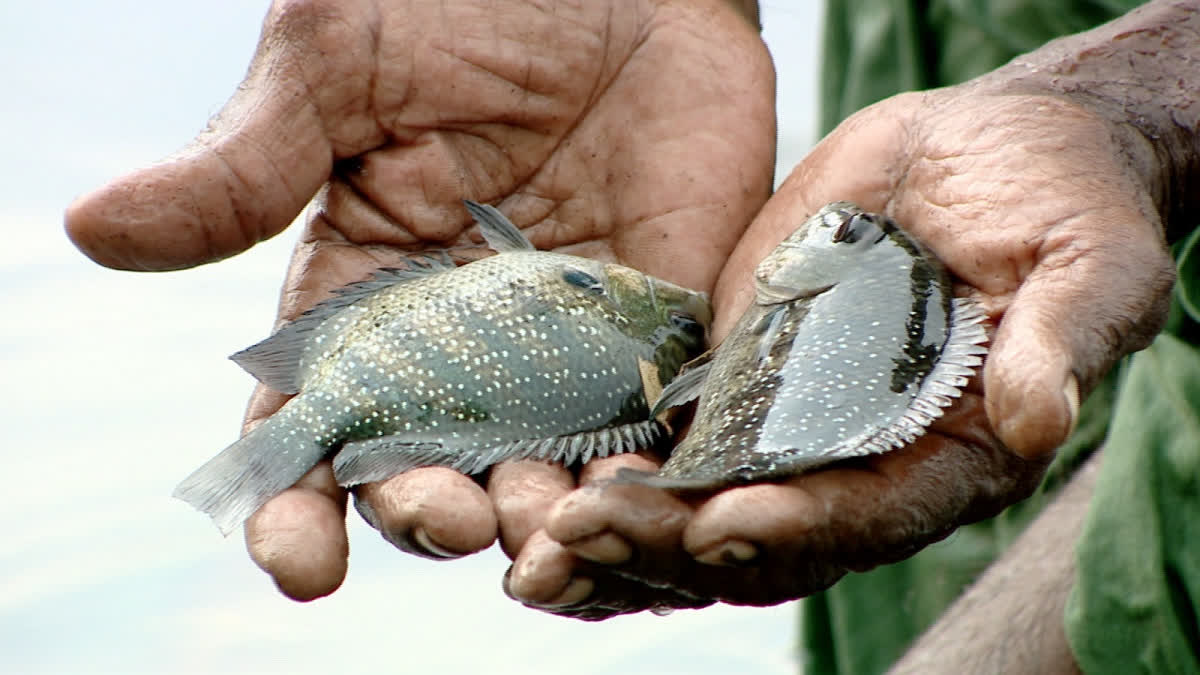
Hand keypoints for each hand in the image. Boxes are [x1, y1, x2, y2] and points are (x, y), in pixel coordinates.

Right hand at [65, 0, 774, 599]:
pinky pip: (647, 427)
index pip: (313, 429)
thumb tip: (94, 228)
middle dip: (427, 514)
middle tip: (446, 515)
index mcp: (362, 301)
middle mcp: (459, 348)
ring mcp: (563, 350)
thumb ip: (248, 163)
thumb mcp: (338, 66)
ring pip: (538, 471)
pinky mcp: (654, 333)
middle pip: (427, 470)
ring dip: (534, 518)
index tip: (296, 560)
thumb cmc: (462, 3)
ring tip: (540, 530)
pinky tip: (638, 496)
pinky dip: (642, 474)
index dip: (294, 505)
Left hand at [504, 85, 1175, 616]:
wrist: (995, 158)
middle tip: (587, 535)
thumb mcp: (1090, 269)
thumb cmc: (1065, 213)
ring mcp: (790, 423)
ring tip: (540, 534)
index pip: (867, 516)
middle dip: (674, 545)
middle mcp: (858, 462)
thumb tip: (1040, 419)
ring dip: (623, 529)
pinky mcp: (740, 372)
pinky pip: (673, 434)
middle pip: (762, 535)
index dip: (799, 526)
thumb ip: (1061, 343)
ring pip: (699, 505)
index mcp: (945, 459)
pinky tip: (544, 477)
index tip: (726, 521)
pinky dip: (614, 466)